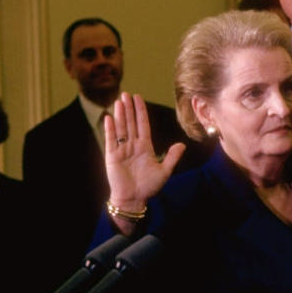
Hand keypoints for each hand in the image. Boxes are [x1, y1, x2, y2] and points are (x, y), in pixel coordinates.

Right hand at [105, 92, 184, 217]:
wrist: (134, 199)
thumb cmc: (149, 187)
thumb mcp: (164, 171)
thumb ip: (172, 157)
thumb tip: (182, 144)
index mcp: (145, 147)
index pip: (142, 125)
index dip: (140, 111)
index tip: (138, 98)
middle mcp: (132, 145)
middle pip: (130, 123)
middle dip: (129, 108)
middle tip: (126, 93)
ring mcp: (122, 150)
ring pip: (121, 128)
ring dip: (120, 114)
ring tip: (119, 101)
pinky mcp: (112, 156)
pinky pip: (111, 140)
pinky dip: (110, 129)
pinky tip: (110, 117)